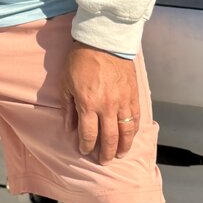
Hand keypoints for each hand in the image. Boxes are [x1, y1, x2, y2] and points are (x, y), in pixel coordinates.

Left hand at [61, 42, 139, 164]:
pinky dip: (134, 130)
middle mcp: (107, 106)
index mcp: (88, 104)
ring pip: (126, 132)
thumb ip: (68, 107)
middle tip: (103, 161)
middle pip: (109, 138)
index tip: (84, 151)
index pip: (88, 134)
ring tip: (119, 154)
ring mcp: (123, 101)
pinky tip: (130, 136)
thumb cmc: (81, 60)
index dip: (86, 146)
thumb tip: (70, 127)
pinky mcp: (134, 95)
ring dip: (123, 146)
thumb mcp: (66, 83)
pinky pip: (136, 118)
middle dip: (105, 153)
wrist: (104, 41)